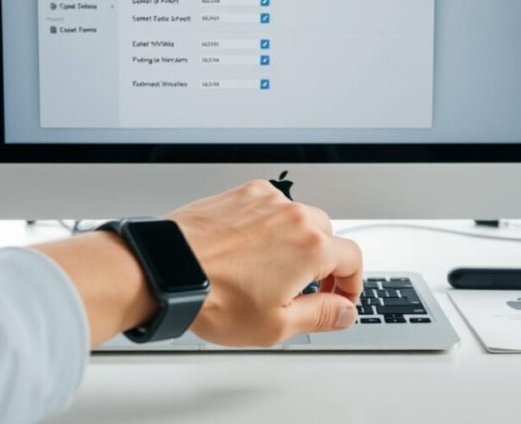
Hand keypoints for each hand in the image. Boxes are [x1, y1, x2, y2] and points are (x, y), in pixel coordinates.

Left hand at [169, 180, 362, 346]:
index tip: (341, 299)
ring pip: (298, 219)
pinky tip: (249, 252)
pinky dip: (268, 227)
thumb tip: (344, 312)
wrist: (166, 270)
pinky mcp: (240, 195)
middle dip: (324, 264)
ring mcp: (265, 202)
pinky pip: (268, 208)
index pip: (354, 259)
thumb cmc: (214, 296)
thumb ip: (321, 316)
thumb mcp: (277, 325)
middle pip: (328, 236)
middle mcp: (292, 216)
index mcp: (311, 247)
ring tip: (272, 272)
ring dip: (296, 243)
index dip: (352, 285)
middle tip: (309, 290)